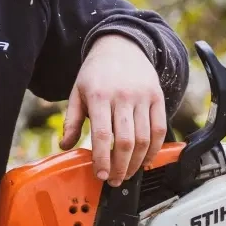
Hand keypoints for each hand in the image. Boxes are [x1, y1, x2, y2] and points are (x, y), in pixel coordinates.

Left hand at [60, 34, 166, 185]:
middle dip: (120, 167)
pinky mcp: (158, 97)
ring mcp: (143, 97)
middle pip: (126, 141)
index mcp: (100, 96)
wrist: (121, 45)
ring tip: (128, 174)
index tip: (101, 175)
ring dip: (137, 162)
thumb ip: (71, 120)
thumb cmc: (97, 72)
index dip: (103, 159)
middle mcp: (123, 96)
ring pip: (144, 138)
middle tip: (114, 180)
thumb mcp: (77, 92)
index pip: (103, 135)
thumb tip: (65, 146)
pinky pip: (159, 129)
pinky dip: (154, 149)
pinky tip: (145, 160)